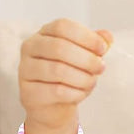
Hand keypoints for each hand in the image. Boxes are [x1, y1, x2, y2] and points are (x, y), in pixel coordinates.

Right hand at [19, 18, 112, 133]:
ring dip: (83, 78)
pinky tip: (81, 94)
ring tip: (91, 82)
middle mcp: (30, 48)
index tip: (103, 49)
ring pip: (58, 70)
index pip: (62, 26)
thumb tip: (108, 36)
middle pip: (59, 47)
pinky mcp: (28, 92)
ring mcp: (25, 70)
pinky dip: (76, 93)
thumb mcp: (85, 57)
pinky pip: (56, 91)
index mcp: (45, 34)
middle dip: (87, 59)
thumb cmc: (70, 76)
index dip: (86, 37)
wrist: (54, 106)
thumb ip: (96, 45)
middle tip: (101, 68)